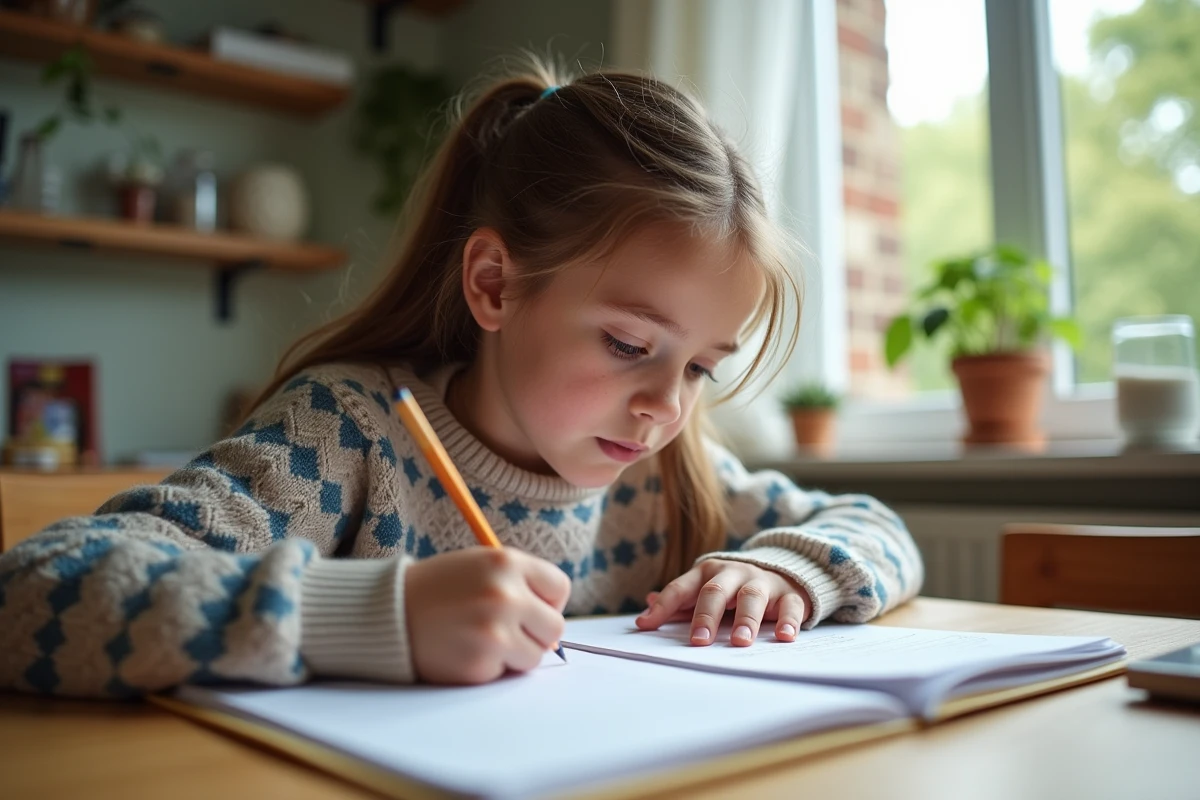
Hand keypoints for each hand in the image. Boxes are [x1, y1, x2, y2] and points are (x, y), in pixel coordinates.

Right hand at [405, 547, 570, 683]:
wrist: (388, 613)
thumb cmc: (439, 589)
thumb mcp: (480, 566)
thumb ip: (520, 584)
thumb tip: (556, 629)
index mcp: (507, 563)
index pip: (559, 588)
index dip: (548, 601)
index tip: (531, 607)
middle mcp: (505, 595)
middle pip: (555, 627)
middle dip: (536, 632)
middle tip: (507, 629)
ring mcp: (494, 632)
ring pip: (535, 655)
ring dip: (514, 653)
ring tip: (481, 638)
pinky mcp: (480, 664)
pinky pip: (505, 673)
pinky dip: (489, 667)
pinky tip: (464, 650)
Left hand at [634, 559, 810, 645]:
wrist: (782, 570)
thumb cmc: (733, 588)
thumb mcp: (705, 589)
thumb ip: (679, 602)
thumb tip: (647, 609)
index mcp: (707, 573)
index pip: (681, 588)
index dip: (663, 607)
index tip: (646, 626)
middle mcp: (733, 573)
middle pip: (716, 591)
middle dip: (706, 616)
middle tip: (699, 641)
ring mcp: (762, 582)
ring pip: (752, 596)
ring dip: (746, 619)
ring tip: (740, 642)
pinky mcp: (789, 594)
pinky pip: (790, 606)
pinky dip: (788, 621)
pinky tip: (784, 637)